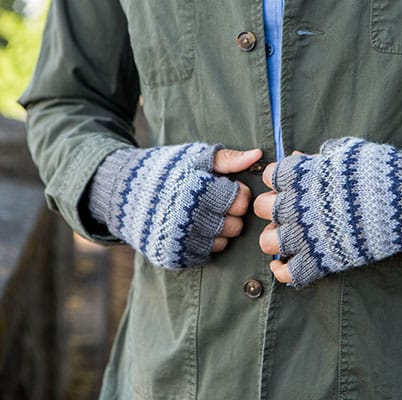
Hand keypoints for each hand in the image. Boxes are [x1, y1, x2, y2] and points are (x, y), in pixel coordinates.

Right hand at [89, 143, 261, 267]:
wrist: (120, 192)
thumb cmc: (165, 170)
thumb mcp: (194, 156)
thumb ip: (227, 158)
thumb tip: (258, 155)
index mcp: (195, 189)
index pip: (239, 201)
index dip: (238, 194)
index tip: (226, 188)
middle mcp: (185, 217)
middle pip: (234, 226)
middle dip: (231, 215)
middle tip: (216, 204)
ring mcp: (177, 239)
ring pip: (221, 244)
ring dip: (218, 231)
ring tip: (203, 216)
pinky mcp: (170, 255)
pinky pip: (204, 256)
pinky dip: (203, 245)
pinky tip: (192, 229)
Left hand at [253, 137, 401, 287]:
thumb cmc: (378, 172)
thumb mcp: (348, 153)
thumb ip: (320, 155)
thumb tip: (300, 156)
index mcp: (300, 175)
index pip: (270, 175)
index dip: (280, 179)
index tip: (293, 183)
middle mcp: (296, 205)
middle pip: (262, 207)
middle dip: (274, 207)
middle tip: (291, 210)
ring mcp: (306, 235)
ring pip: (268, 241)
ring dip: (276, 238)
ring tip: (290, 236)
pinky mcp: (320, 261)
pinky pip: (289, 273)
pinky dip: (285, 271)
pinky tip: (288, 264)